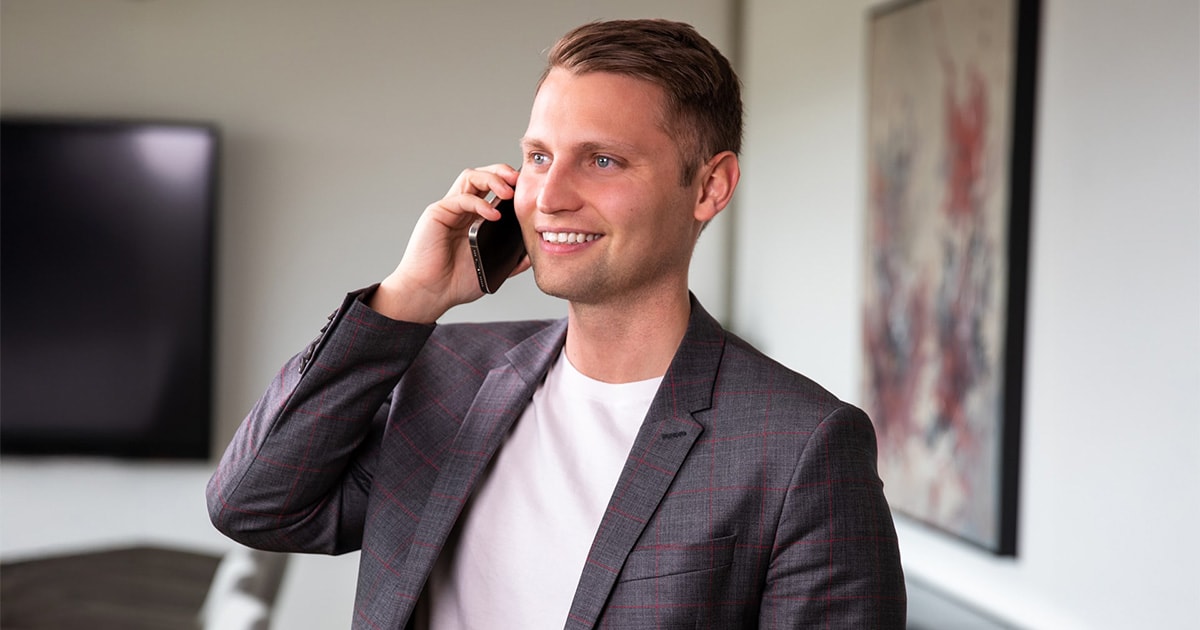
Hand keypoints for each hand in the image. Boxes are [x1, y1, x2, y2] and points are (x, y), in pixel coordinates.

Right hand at [369, 165, 525, 322]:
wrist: (429, 293)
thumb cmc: (454, 283)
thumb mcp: (492, 270)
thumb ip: (510, 262)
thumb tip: (530, 256)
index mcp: (474, 219)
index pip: (491, 189)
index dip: (509, 183)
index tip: (528, 189)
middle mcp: (461, 209)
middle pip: (481, 176)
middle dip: (502, 172)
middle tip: (519, 179)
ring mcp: (449, 209)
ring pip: (470, 178)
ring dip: (492, 178)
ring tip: (509, 190)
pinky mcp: (437, 213)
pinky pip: (462, 199)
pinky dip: (480, 203)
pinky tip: (494, 214)